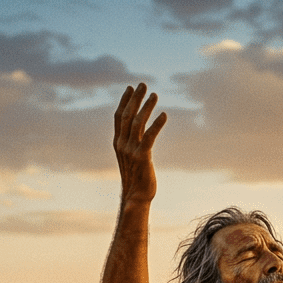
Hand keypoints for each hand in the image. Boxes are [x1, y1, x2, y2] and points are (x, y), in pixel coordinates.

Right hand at [114, 84, 166, 206]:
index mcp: (118, 143)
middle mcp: (123, 145)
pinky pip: (149, 137)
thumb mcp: (130, 158)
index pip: (119, 117)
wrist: (136, 198)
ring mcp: (132, 151)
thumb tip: (136, 132)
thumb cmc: (135, 179)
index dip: (124, 101)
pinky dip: (156, 125)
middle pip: (127, 116)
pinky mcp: (143, 157)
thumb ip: (132, 143)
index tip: (130, 88)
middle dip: (135, 99)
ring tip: (154, 94)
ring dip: (146, 107)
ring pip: (137, 123)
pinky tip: (164, 115)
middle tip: (143, 84)